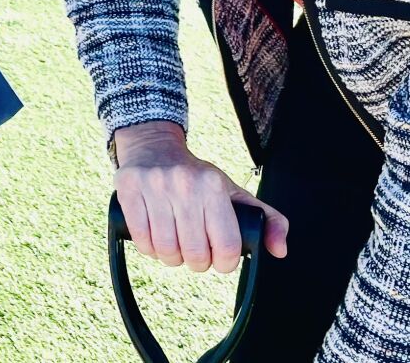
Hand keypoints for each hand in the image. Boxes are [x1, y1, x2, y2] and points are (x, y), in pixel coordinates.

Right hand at [113, 121, 288, 272]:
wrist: (153, 146)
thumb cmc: (197, 177)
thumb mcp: (233, 192)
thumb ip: (266, 220)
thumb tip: (280, 251)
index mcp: (213, 185)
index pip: (226, 246)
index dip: (224, 263)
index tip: (219, 258)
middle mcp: (185, 184)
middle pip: (195, 254)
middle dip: (197, 263)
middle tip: (195, 252)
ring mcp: (154, 187)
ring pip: (166, 252)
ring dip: (172, 259)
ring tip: (175, 246)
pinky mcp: (129, 191)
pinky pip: (142, 242)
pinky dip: (150, 251)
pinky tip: (156, 240)